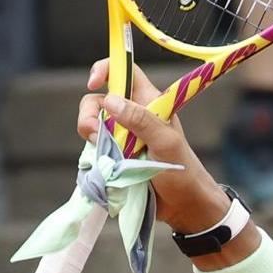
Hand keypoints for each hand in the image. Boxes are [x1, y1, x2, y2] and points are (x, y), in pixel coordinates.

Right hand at [78, 60, 229, 233]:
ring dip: (92, 137)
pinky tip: (105, 166)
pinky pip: (94, 147)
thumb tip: (110, 100)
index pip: (125, 72)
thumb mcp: (165, 143)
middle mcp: (133, 115)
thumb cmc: (182, 170)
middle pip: (99, 99)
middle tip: (95, 135)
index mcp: (150, 102)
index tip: (93, 82)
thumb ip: (140, 120)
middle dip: (90, 114)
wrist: (182, 204)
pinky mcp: (114, 155)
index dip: (108, 68)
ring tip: (106, 156)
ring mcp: (121, 136)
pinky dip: (93, 154)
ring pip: (93, 124)